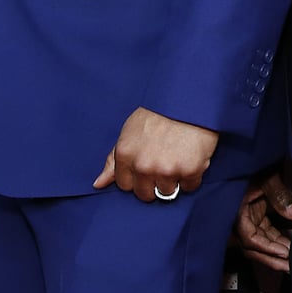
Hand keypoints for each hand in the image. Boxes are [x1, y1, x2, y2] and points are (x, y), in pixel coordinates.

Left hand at [91, 107, 219, 201]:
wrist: (189, 98)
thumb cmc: (159, 112)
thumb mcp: (129, 132)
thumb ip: (113, 160)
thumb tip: (98, 184)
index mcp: (125, 155)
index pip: (125, 185)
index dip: (137, 177)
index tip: (147, 167)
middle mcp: (143, 166)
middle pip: (146, 194)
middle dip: (154, 183)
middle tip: (165, 164)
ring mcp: (167, 170)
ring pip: (168, 192)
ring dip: (174, 180)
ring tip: (179, 158)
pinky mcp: (190, 170)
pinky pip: (190, 186)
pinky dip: (193, 176)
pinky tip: (193, 158)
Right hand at [234, 166, 291, 271]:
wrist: (254, 152)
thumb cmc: (256, 162)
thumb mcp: (268, 176)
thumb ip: (279, 194)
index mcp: (238, 210)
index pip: (250, 238)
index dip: (266, 248)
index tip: (283, 252)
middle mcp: (241, 218)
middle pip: (254, 247)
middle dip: (272, 258)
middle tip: (290, 267)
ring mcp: (249, 217)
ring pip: (261, 242)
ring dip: (276, 252)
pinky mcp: (257, 215)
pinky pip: (266, 233)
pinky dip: (278, 241)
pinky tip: (291, 246)